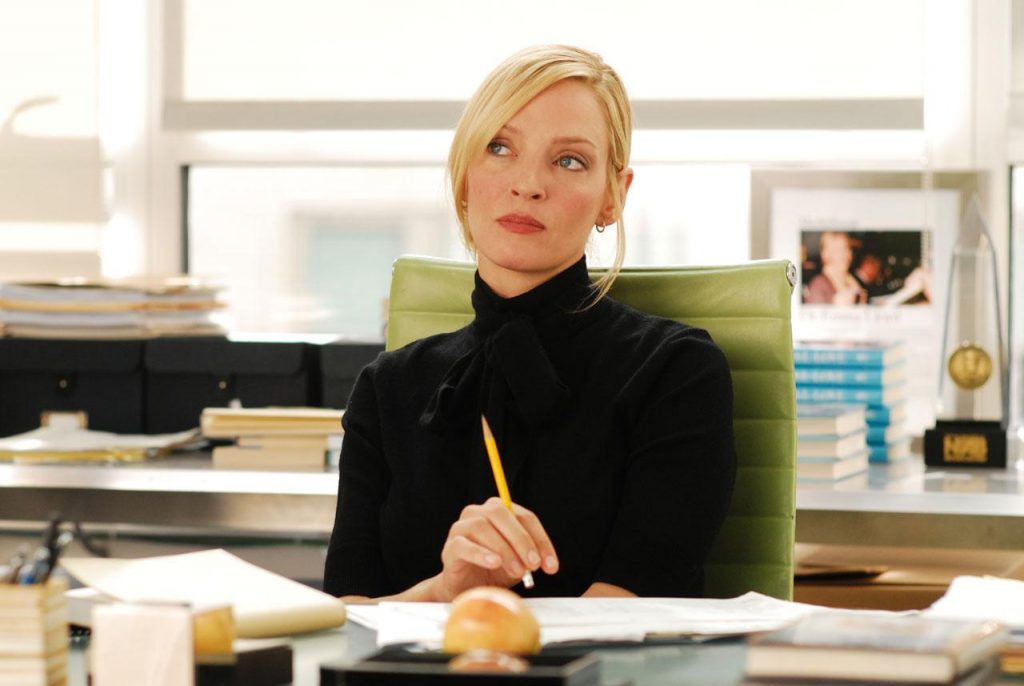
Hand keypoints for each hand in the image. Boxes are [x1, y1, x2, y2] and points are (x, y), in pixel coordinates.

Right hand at [433, 497, 558, 601]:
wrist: (467, 589)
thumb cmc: (493, 570)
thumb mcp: (518, 561)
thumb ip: (529, 556)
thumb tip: (543, 561)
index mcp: (499, 511)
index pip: (524, 516)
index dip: (540, 539)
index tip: (551, 564)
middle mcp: (478, 512)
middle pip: (501, 514)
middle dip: (522, 540)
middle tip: (533, 564)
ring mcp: (461, 528)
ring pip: (482, 527)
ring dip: (504, 549)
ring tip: (517, 571)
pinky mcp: (450, 547)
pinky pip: (464, 545)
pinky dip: (480, 553)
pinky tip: (494, 563)